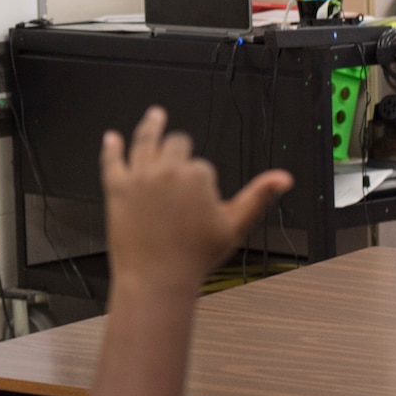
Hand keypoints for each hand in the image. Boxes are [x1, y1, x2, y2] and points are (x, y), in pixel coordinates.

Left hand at [101, 107, 292, 293]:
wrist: (157, 280)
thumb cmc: (196, 257)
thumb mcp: (235, 226)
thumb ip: (259, 197)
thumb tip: (284, 178)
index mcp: (197, 175)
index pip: (201, 165)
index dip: (201, 184)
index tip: (197, 203)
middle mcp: (167, 169)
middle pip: (175, 144)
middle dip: (179, 151)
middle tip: (179, 156)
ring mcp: (139, 176)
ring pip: (145, 141)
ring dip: (150, 125)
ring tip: (154, 115)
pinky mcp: (116, 188)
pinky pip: (112, 161)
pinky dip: (112, 147)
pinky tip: (112, 138)